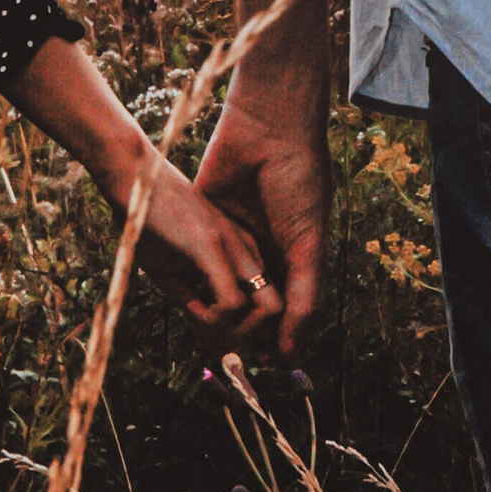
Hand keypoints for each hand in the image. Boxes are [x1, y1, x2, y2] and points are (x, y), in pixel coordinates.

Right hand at [120, 147, 283, 337]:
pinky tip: (192, 310)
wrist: (132, 179)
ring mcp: (235, 246)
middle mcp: (248, 249)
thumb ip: (194, 299)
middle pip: (278, 312)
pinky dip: (215, 321)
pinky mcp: (213, 246)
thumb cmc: (150, 223)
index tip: (215, 338)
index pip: (268, 303)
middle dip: (251, 339)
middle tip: (214, 342)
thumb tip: (206, 336)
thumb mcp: (174, 269)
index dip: (249, 332)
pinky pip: (234, 303)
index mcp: (244, 252)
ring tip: (201, 326)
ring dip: (234, 334)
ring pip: (267, 312)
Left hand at [193, 89, 330, 362]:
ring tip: (204, 333)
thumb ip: (303, 299)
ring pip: (216, 289)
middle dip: (237, 331)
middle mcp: (260, 253)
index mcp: (290, 259)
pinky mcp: (202, 222)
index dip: (270, 338)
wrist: (267, 128)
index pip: (279, 313)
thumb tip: (289, 355)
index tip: (259, 362)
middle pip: (245, 307)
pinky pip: (191, 260)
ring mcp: (230, 238)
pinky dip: (188, 281)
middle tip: (229, 353)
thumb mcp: (307, 246)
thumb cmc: (298, 184)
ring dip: (210, 313)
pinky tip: (182, 302)